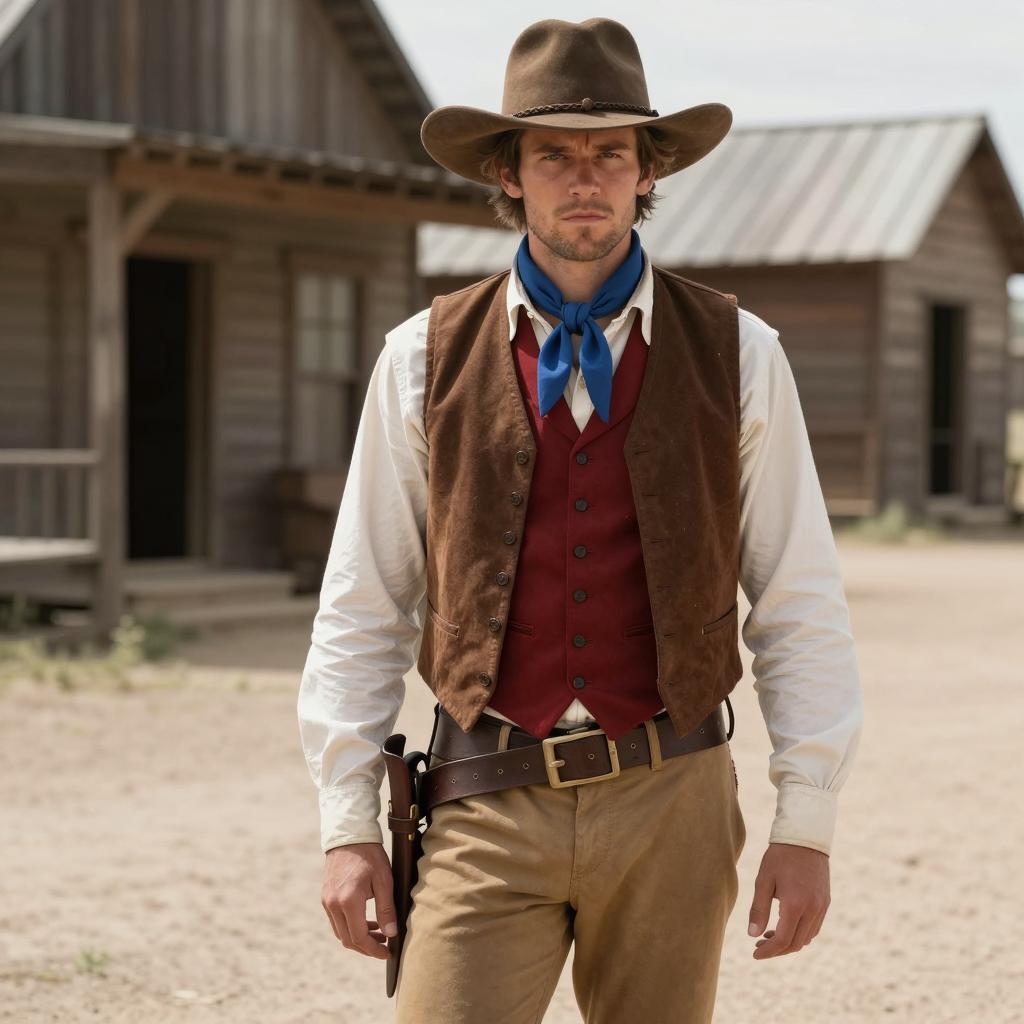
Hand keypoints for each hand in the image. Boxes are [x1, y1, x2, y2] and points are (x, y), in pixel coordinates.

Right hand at [321, 842, 396, 959]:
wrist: (349, 836)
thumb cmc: (369, 855)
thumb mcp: (384, 881)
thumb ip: (386, 909)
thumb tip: (391, 934)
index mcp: (348, 901)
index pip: (359, 938)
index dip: (374, 949)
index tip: (388, 952)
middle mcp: (333, 904)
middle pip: (348, 940)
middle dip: (367, 947)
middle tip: (385, 946)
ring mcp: (327, 901)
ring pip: (341, 932)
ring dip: (359, 938)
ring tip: (379, 933)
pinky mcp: (326, 897)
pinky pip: (337, 921)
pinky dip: (351, 926)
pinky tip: (367, 921)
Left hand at [747, 841, 829, 958]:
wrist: (805, 837)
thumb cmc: (780, 856)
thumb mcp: (763, 880)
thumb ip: (758, 909)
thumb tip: (752, 935)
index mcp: (795, 904)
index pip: (782, 940)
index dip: (768, 951)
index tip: (755, 954)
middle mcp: (812, 909)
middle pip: (795, 943)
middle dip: (777, 950)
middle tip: (759, 946)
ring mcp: (821, 907)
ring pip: (806, 938)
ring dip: (789, 942)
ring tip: (769, 935)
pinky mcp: (825, 902)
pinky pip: (814, 927)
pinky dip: (800, 933)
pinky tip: (786, 926)